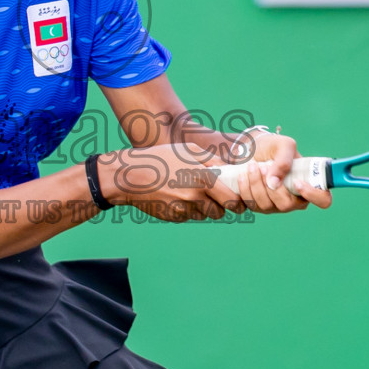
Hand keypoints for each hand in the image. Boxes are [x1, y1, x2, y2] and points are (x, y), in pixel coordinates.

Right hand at [100, 144, 240, 222]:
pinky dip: (186, 210)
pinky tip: (175, 196)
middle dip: (219, 206)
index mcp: (203, 179)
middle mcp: (195, 197)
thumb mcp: (189, 151)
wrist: (130, 176)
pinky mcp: (173, 217)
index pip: (232, 200)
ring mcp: (183, 209)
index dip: (237, 203)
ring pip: (203, 215)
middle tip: (213, 196)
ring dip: (202, 207)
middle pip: (219, 212)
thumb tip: (231, 169)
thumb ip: (213, 160)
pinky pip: (187, 216)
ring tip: (189, 192)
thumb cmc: (161, 158)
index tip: (237, 201)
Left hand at [228, 131, 332, 213]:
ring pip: (267, 206)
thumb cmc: (272, 146)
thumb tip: (275, 183)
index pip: (323, 200)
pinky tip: (243, 175)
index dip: (313, 195)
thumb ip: (284, 160)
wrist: (250, 149)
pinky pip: (252, 205)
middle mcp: (295, 199)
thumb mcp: (282, 144)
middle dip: (272, 187)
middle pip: (287, 205)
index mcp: (309, 184)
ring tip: (252, 166)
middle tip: (263, 167)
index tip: (298, 182)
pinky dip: (246, 189)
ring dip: (256, 185)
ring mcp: (276, 205)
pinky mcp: (259, 206)